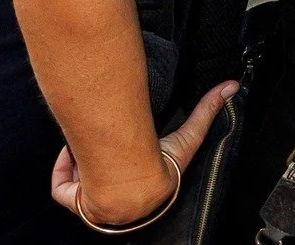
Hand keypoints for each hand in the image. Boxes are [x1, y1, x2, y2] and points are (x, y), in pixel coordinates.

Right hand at [51, 81, 236, 224]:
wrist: (133, 180)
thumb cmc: (162, 163)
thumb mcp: (187, 136)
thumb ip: (208, 111)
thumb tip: (232, 86)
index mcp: (151, 194)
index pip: (139, 182)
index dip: (132, 164)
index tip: (129, 148)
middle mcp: (123, 205)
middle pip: (107, 182)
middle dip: (105, 164)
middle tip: (106, 146)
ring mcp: (99, 208)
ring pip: (85, 186)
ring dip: (85, 165)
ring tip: (91, 146)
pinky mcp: (78, 206)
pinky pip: (63, 191)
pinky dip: (63, 172)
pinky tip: (70, 153)